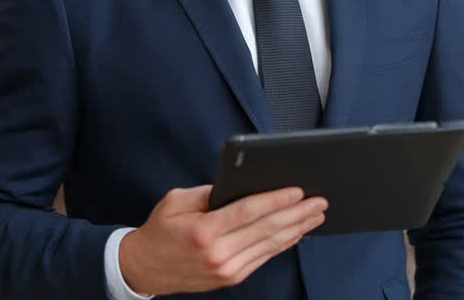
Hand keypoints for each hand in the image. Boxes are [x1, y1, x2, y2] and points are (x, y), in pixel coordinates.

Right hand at [118, 185, 326, 294]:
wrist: (144, 269)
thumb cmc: (160, 230)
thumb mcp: (177, 201)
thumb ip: (211, 193)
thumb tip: (242, 186)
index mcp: (204, 231)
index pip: (249, 212)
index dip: (276, 200)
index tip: (298, 190)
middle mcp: (218, 254)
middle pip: (267, 229)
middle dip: (297, 213)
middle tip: (319, 201)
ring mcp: (227, 269)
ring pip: (270, 245)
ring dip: (297, 229)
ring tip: (316, 215)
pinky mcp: (232, 277)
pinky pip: (264, 257)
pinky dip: (283, 243)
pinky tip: (296, 232)